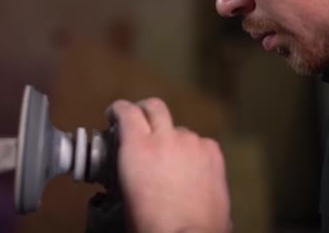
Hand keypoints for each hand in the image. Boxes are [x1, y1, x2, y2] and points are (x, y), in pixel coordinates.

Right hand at [107, 98, 230, 232]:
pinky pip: (199, 143)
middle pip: (154, 106)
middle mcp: (165, 138)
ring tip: (172, 162)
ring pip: (179, 129)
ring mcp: (191, 142)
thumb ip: (128, 164)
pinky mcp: (212, 152)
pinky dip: (193, 151)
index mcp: (137, 147)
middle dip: (145, 110)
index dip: (119, 109)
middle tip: (141, 120)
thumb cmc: (153, 225)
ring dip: (172, 138)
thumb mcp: (125, 191)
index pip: (127, 111)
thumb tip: (130, 160)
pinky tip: (191, 170)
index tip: (116, 114)